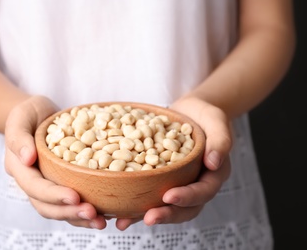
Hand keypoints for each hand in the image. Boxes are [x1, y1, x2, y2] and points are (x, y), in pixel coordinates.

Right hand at [4, 95, 106, 228]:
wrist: (38, 115)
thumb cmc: (28, 113)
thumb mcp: (20, 117)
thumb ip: (18, 137)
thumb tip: (27, 158)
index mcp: (19, 167)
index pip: (35, 186)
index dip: (54, 195)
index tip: (75, 197)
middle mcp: (32, 181)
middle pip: (47, 206)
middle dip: (69, 212)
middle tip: (93, 214)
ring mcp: (46, 184)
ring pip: (59, 209)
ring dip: (78, 218)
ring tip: (100, 221)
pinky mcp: (60, 183)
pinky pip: (70, 202)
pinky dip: (83, 210)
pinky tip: (102, 214)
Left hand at [115, 97, 231, 229]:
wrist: (189, 112)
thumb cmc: (205, 115)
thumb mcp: (217, 121)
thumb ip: (220, 141)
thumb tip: (214, 163)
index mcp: (213, 174)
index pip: (203, 191)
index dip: (187, 196)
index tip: (169, 196)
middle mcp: (195, 184)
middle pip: (184, 207)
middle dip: (167, 214)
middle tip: (149, 218)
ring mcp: (177, 184)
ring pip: (164, 206)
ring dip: (144, 215)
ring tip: (123, 223)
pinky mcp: (160, 180)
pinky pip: (148, 193)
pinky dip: (133, 203)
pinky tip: (115, 209)